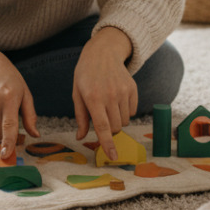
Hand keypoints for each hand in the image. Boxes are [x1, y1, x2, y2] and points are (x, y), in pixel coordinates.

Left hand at [73, 28, 136, 161]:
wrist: (103, 53)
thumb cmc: (85, 75)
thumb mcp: (77, 94)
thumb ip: (81, 117)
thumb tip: (81, 137)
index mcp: (93, 98)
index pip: (102, 127)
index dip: (108, 144)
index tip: (113, 156)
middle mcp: (110, 95)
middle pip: (115, 127)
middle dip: (108, 129)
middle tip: (101, 116)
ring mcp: (123, 91)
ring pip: (124, 121)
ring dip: (117, 120)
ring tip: (108, 105)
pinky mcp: (133, 89)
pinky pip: (132, 112)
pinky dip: (125, 111)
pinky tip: (117, 99)